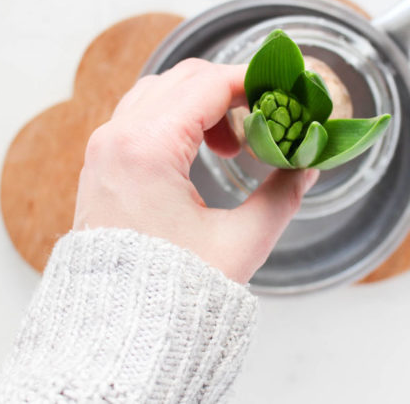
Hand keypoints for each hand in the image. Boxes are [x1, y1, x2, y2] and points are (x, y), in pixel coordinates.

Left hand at [73, 59, 319, 282]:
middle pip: (183, 79)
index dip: (255, 81)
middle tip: (266, 118)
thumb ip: (282, 195)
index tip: (285, 90)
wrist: (119, 331)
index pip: (209, 85)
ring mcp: (104, 149)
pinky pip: (142, 117)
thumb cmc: (172, 293)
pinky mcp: (103, 165)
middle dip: (231, 91)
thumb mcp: (241, 242)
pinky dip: (177, 119)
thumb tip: (306, 166)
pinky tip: (203, 152)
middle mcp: (116, 139)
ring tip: (235, 145)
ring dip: (203, 104)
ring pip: (161, 93)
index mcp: (146, 149)